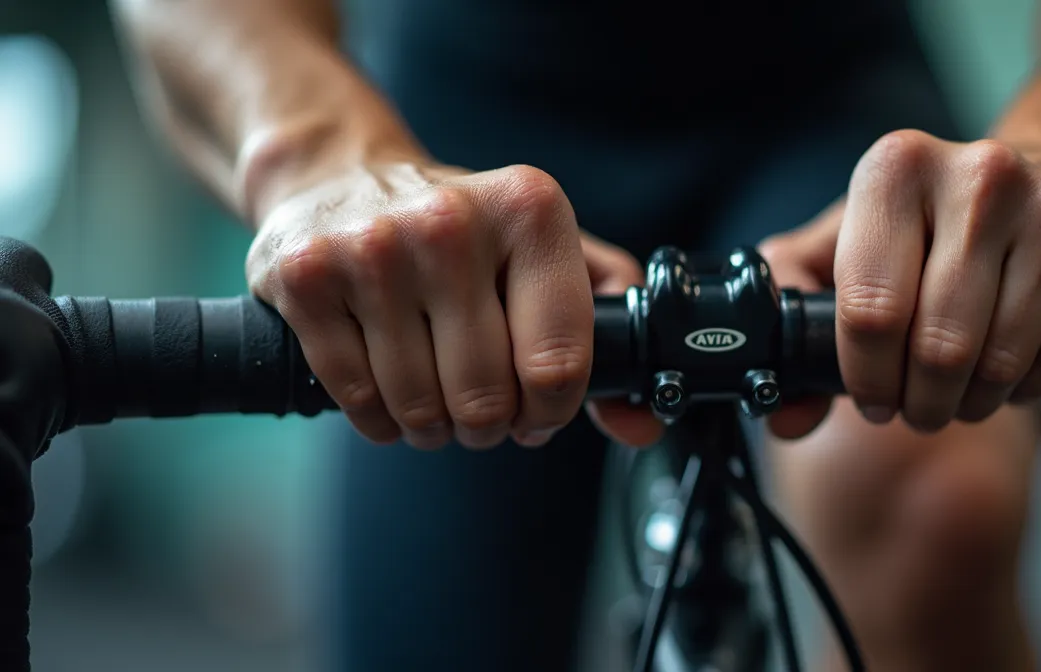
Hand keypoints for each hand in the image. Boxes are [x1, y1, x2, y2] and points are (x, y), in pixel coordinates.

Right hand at [247, 159, 657, 448]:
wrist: (336, 175)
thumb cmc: (461, 231)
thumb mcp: (546, 251)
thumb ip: (609, 326)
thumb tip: (640, 425)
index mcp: (529, 210)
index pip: (559, 364)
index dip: (550, 411)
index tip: (537, 408)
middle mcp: (451, 222)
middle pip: (487, 398)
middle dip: (488, 424)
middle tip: (480, 407)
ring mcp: (372, 248)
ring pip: (420, 407)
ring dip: (432, 426)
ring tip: (433, 397)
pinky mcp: (305, 278)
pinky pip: (357, 398)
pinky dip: (377, 417)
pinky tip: (385, 389)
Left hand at [761, 129, 1040, 432]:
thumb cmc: (940, 218)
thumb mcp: (851, 235)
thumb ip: (795, 308)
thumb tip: (783, 413)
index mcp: (897, 168)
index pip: (869, 313)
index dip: (867, 379)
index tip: (873, 398)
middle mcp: (980, 175)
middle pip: (937, 347)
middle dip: (922, 402)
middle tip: (920, 407)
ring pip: (1001, 359)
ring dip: (976, 400)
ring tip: (964, 392)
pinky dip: (1034, 385)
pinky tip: (1018, 372)